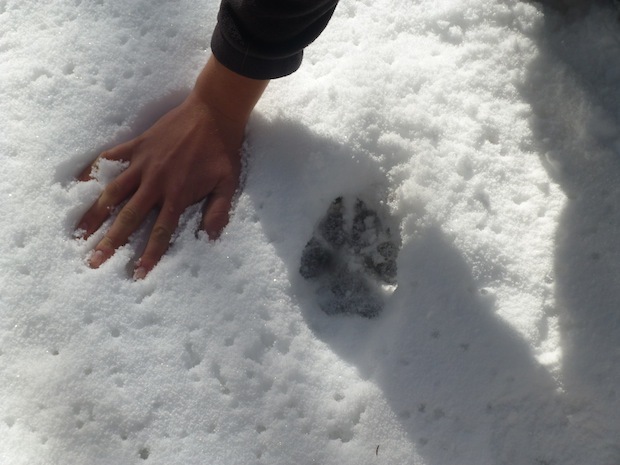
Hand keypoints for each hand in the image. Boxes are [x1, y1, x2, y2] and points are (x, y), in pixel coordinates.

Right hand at [76, 56, 267, 278]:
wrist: (214, 112)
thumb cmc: (223, 150)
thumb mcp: (228, 184)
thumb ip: (218, 211)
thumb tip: (210, 238)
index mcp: (178, 195)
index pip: (161, 232)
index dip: (149, 254)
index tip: (137, 273)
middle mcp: (156, 182)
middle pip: (128, 218)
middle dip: (110, 242)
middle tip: (93, 261)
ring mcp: (143, 163)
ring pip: (112, 192)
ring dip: (95, 213)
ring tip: (78, 231)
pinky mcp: (137, 145)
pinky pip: (110, 158)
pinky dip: (94, 169)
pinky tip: (79, 182)